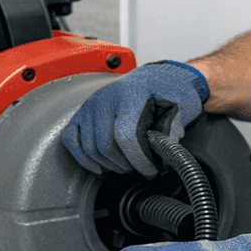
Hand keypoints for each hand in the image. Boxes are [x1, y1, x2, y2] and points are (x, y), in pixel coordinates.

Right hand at [62, 61, 209, 176]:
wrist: (152, 79)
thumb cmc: (165, 92)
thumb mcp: (178, 105)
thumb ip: (172, 128)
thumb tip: (164, 153)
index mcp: (131, 93)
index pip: (125, 134)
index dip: (138, 159)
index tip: (151, 172)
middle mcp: (105, 98)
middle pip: (105, 145)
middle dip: (125, 165)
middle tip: (141, 171)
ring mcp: (90, 106)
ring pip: (90, 148)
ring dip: (109, 165)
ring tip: (127, 168)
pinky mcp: (80, 114)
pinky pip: (71, 140)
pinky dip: (84, 159)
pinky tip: (100, 168)